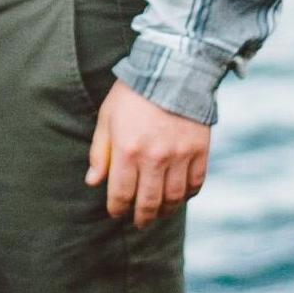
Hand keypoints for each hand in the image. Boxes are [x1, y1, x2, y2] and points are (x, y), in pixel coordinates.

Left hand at [85, 81, 208, 226]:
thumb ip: (100, 152)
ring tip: (159, 212)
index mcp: (128, 151)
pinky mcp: (200, 151)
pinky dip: (187, 195)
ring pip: (173, 198)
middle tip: (139, 222)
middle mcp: (155, 158)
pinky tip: (180, 196)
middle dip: (141, 218)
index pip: (121, 194)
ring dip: (165, 211)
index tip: (116, 212)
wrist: (173, 69)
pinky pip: (195, 184)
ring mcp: (180, 156)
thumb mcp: (107, 117)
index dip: (117, 208)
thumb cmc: (134, 93)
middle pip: (148, 203)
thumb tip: (94, 181)